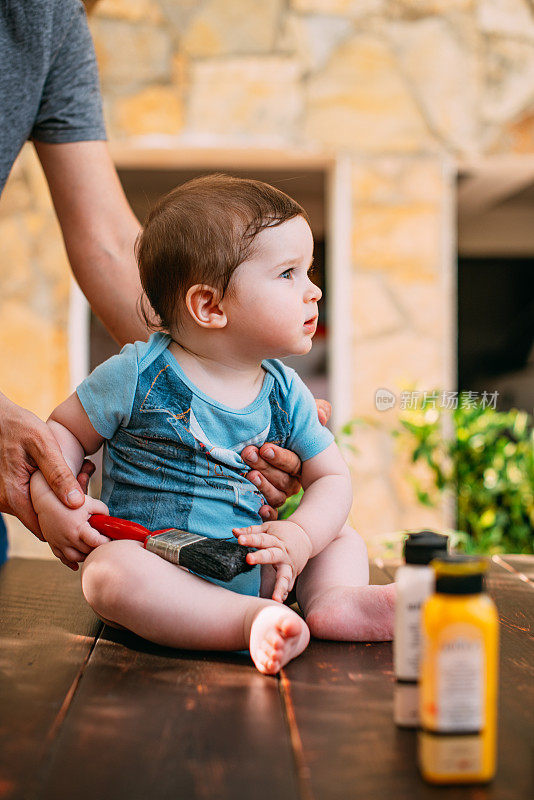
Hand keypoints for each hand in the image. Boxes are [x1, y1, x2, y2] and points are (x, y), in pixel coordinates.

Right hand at [0, 393, 88, 538]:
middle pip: (42, 521)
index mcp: (14, 496)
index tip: (83, 505)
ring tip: (75, 475)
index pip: (44, 529)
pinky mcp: (8, 492)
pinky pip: (31, 500)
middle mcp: (5, 502)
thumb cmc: (20, 427)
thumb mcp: (43, 446)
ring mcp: (4, 498)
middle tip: (83, 480)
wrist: (0, 418)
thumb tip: (76, 502)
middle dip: (64, 509)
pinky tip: (60, 475)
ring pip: (37, 510)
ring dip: (56, 499)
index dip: (66, 523)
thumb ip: (59, 474)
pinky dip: (47, 492)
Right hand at [35, 492, 110, 570]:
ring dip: (85, 557)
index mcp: (79, 528)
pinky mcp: (53, 544)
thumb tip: (109, 522)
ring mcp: (60, 543)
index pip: (96, 542)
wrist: (45, 501)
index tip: (110, 538)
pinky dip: (70, 563)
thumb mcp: (90, 502)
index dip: (106, 542)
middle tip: (103, 545)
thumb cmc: (69, 502)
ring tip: (91, 550)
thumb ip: (103, 511)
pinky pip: (62, 558)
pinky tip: (76, 565)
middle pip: (87, 551)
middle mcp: (69, 538)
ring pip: (75, 558)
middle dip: (97, 549)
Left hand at [233, 520, 311, 602]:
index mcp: (275, 539)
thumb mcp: (267, 528)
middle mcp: (282, 553)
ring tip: (275, 598)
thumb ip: (251, 531)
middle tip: (248, 559)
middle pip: (271, 555)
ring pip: (285, 576)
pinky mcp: (293, 574)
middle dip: (260, 557)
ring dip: (280, 587)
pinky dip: (285, 593)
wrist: (306, 535)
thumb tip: (234, 531)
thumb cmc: (282, 532)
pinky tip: (280, 601)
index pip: (261, 539)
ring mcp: (289, 565)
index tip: (240, 539)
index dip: (250, 539)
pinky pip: (289, 584)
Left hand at [241, 397, 330, 520]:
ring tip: (249, 475)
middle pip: (284, 480)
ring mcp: (280, 494)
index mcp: (300, 462)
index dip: (280, 457)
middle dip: (265, 467)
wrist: (249, 439)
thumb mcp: (292, 417)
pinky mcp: (267, 506)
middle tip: (249, 454)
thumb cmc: (275, 426)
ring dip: (264, 487)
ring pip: (278, 497)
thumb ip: (312, 411)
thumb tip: (321, 414)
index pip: (294, 463)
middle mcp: (292, 481)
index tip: (264, 448)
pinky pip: (273, 514)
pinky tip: (260, 509)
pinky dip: (268, 513)